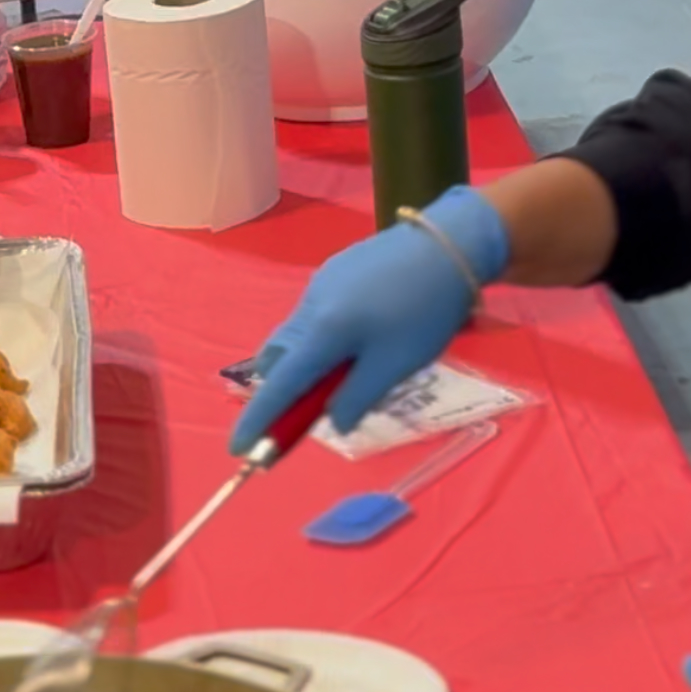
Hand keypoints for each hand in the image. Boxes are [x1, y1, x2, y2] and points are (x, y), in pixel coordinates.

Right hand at [229, 189, 508, 452]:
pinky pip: (314, 315)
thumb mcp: (396, 364)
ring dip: (306, 363)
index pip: (280, 385)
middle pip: (277, 357)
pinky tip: (360, 338)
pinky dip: (321, 339)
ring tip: (348, 373)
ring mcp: (320, 283)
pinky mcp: (335, 270)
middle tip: (311, 409)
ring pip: (296, 335)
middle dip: (282, 389)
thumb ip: (358, 397)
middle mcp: (310, 305)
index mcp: (323, 331)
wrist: (450, 242)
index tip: (239, 449)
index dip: (259, 420)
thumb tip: (334, 422)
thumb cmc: (426, 311)